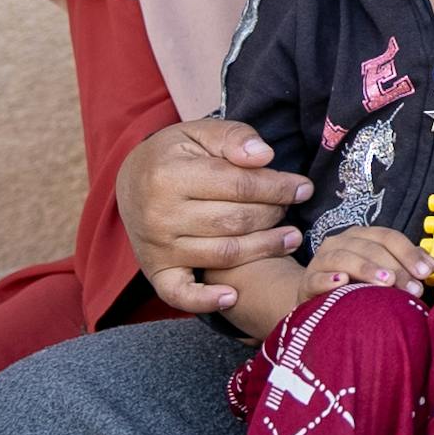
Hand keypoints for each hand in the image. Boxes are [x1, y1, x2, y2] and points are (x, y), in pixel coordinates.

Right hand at [125, 120, 313, 313]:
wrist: (130, 182)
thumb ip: (234, 137)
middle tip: (290, 208)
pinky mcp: (156, 271)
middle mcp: (161, 215)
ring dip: (264, 248)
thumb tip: (264, 156)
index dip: (278, 187)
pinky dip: (206, 301)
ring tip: (290, 238)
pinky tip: (233, 296)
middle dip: (273, 214)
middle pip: (235, 221)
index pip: (239, 185)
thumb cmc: (175, 155)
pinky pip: (181, 295)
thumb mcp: (200, 133)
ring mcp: (158, 247)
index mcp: (170, 175)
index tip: (303, 187)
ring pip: (224, 254)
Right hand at [304, 226, 432, 298]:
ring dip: (366, 269)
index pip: (388, 237)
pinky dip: (328, 279)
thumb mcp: (382, 272)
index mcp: (362, 236)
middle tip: (413, 289)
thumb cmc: (355, 285)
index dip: (409, 253)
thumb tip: (432, 265)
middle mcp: (341, 242)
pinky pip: (316, 278)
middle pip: (370, 248)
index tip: (427, 272)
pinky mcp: (306, 281)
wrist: (316, 299)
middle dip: (395, 268)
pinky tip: (341, 282)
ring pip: (344, 258)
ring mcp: (322, 260)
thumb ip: (405, 265)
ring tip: (385, 282)